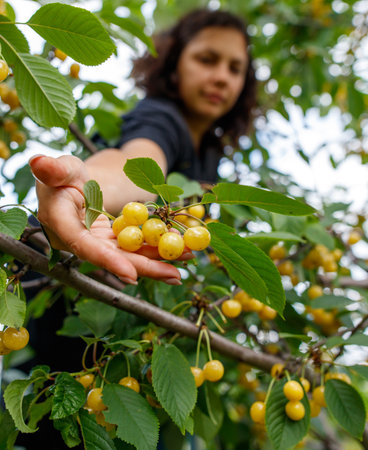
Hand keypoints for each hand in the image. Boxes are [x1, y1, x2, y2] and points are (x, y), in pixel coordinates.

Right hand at [29, 154, 187, 284]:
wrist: (74, 181)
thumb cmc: (64, 173)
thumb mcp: (62, 167)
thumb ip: (53, 168)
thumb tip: (38, 161)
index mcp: (61, 223)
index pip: (84, 245)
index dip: (108, 261)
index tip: (133, 275)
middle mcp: (77, 240)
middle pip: (112, 258)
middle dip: (144, 267)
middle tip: (175, 274)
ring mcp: (95, 243)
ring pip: (126, 256)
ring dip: (157, 260)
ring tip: (187, 260)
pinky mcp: (108, 242)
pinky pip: (132, 247)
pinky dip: (154, 249)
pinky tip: (179, 251)